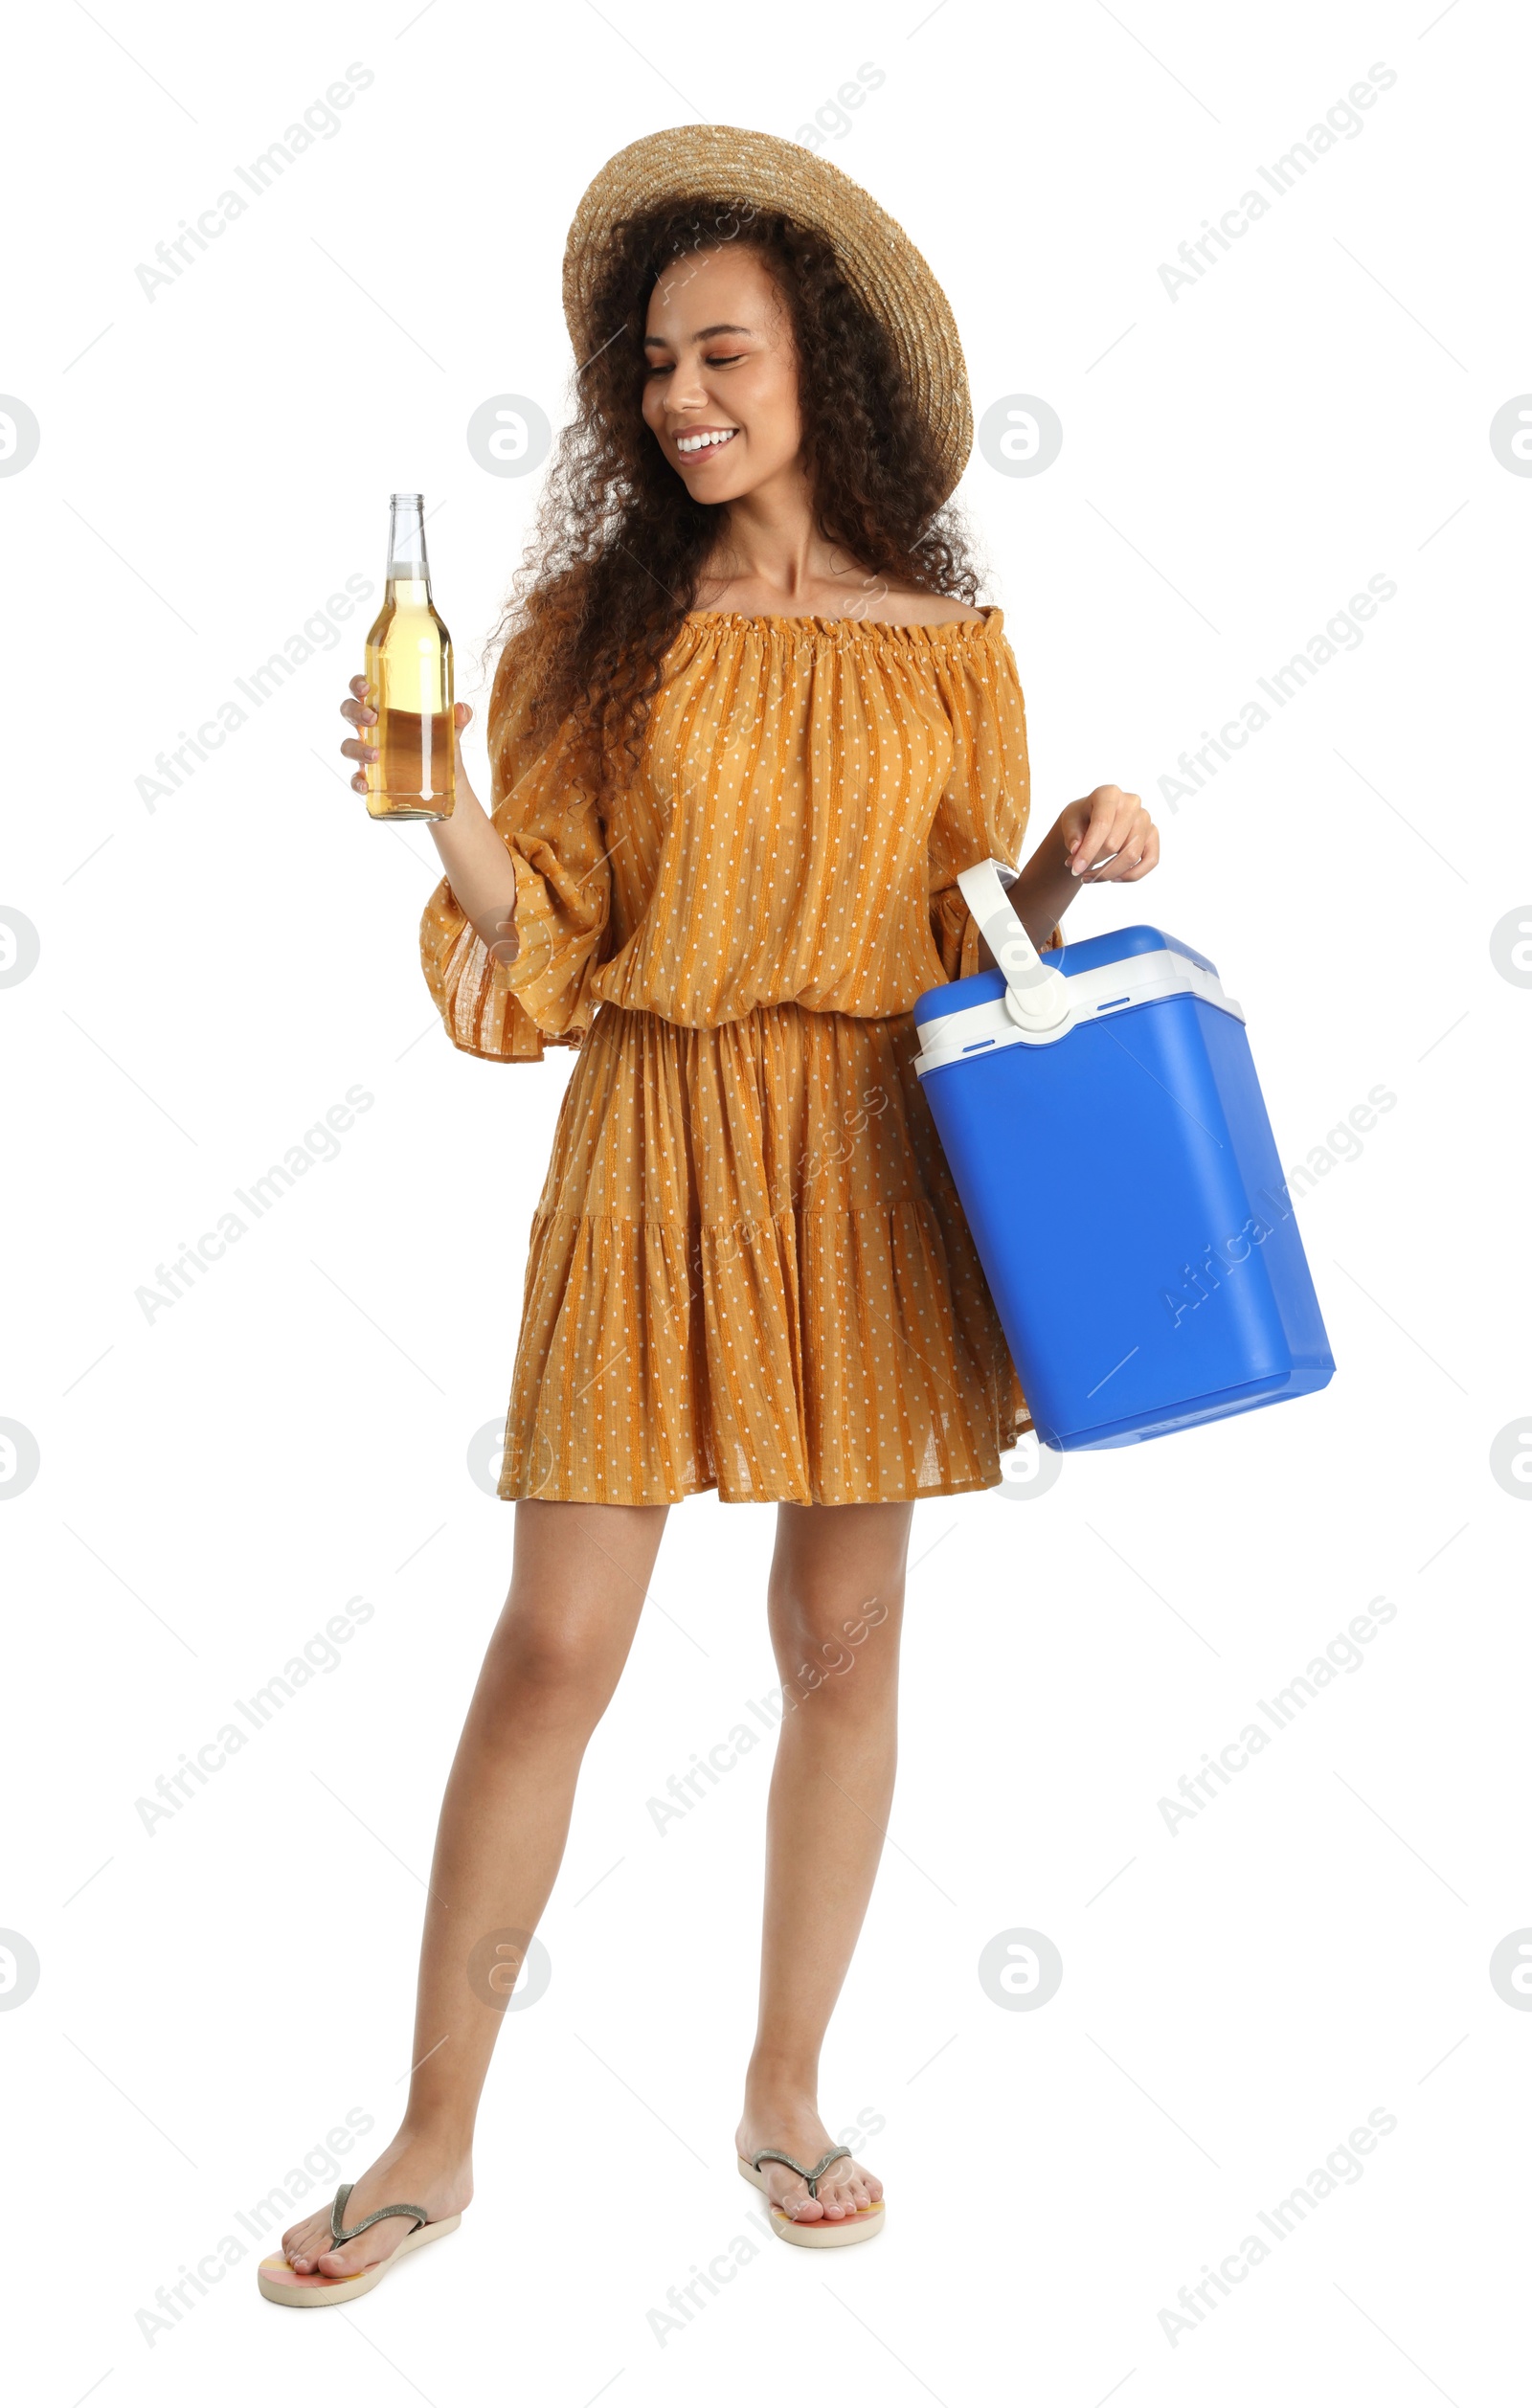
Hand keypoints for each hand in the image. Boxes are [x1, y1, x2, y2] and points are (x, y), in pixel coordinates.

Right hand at [339, 677, 479, 805]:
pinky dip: (356, 781)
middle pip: (349, 712)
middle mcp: (371, 729)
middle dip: (355, 712)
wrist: (445, 785)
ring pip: (348, 746)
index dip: (357, 684)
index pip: (362, 690)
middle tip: (373, 718)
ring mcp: (367, 753)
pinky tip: (365, 784)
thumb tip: (461, 710)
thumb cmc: (439, 747)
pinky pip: (354, 778)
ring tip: (375, 755)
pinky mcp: (371, 778)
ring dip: (357, 748)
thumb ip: (457, 719)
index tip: (367, 686)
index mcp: (385, 709)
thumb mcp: (450, 731)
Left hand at [1055, 785, 1158, 883]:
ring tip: (1090, 877)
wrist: (1095, 817)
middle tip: (1078, 871)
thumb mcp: (1070, 822)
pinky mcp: (1153, 834)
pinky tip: (1114, 879)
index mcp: (1109, 794)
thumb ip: (1071, 836)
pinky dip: (1132, 875)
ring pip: (1131, 856)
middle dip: (1094, 862)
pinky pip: (1151, 860)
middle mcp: (1132, 803)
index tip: (1075, 870)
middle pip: (1115, 844)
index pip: (1102, 825)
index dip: (1088, 851)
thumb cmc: (1082, 818)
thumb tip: (1077, 851)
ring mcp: (1145, 818)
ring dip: (1109, 873)